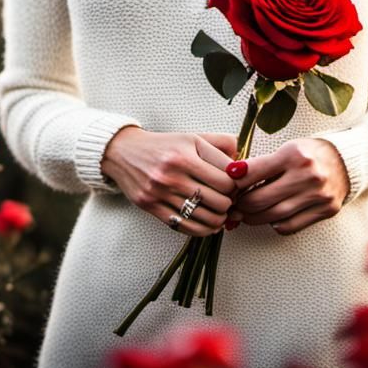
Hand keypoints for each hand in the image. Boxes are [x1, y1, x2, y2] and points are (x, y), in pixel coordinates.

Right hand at [101, 127, 239, 236]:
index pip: (226, 178)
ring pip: (205, 218)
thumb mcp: (192, 137)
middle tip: (230, 199)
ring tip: (221, 212)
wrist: (124, 152)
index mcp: (185, 153)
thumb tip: (242, 164)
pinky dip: (204, 230)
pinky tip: (209, 224)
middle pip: (219, 200)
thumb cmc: (163, 145)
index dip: (237, 185)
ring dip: (220, 219)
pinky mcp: (151, 207)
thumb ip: (220, 145)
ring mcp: (161, 192)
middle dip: (230, 202)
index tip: (236, 185)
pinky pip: (186, 227)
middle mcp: (172, 173)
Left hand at [226, 138, 349, 235]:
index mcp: (294, 154)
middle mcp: (307, 175)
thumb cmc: (310, 153)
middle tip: (233, 205)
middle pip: (260, 199)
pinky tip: (271, 217)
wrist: (346, 160)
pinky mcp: (326, 211)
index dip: (234, 181)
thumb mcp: (287, 149)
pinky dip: (275, 224)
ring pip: (273, 216)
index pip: (253, 172)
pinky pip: (290, 226)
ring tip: (246, 214)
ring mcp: (318, 195)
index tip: (227, 184)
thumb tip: (232, 179)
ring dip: (254, 218)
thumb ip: (263, 164)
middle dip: (241, 205)